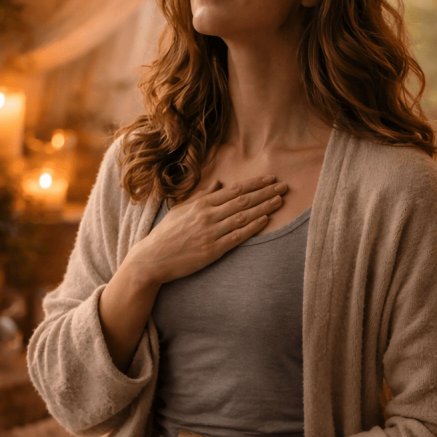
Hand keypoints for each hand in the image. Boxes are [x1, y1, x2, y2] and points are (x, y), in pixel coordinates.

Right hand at [128, 176, 287, 285]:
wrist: (152, 258)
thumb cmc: (166, 234)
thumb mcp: (182, 209)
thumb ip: (202, 196)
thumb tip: (219, 184)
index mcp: (201, 204)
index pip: (234, 190)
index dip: (255, 184)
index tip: (270, 178)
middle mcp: (208, 215)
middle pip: (243, 200)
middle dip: (265, 192)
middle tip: (283, 186)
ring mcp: (211, 232)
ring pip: (243, 216)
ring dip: (264, 207)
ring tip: (279, 200)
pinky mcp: (212, 250)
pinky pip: (237, 236)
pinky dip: (252, 227)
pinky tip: (265, 220)